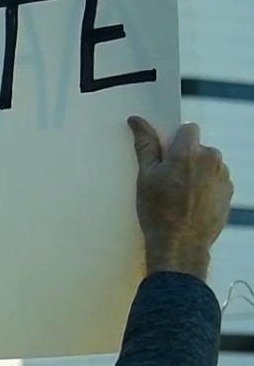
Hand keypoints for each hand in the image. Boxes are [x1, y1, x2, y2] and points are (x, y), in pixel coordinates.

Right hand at [130, 117, 232, 278]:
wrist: (181, 244)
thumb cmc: (158, 211)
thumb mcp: (145, 177)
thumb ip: (145, 145)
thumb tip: (137, 121)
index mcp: (188, 151)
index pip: (188, 128)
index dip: (176, 140)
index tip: (165, 156)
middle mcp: (211, 159)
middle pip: (198, 148)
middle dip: (186, 158)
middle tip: (168, 180)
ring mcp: (223, 176)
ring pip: (208, 165)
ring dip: (196, 173)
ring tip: (180, 196)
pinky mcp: (229, 192)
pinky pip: (215, 181)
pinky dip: (205, 188)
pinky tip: (191, 204)